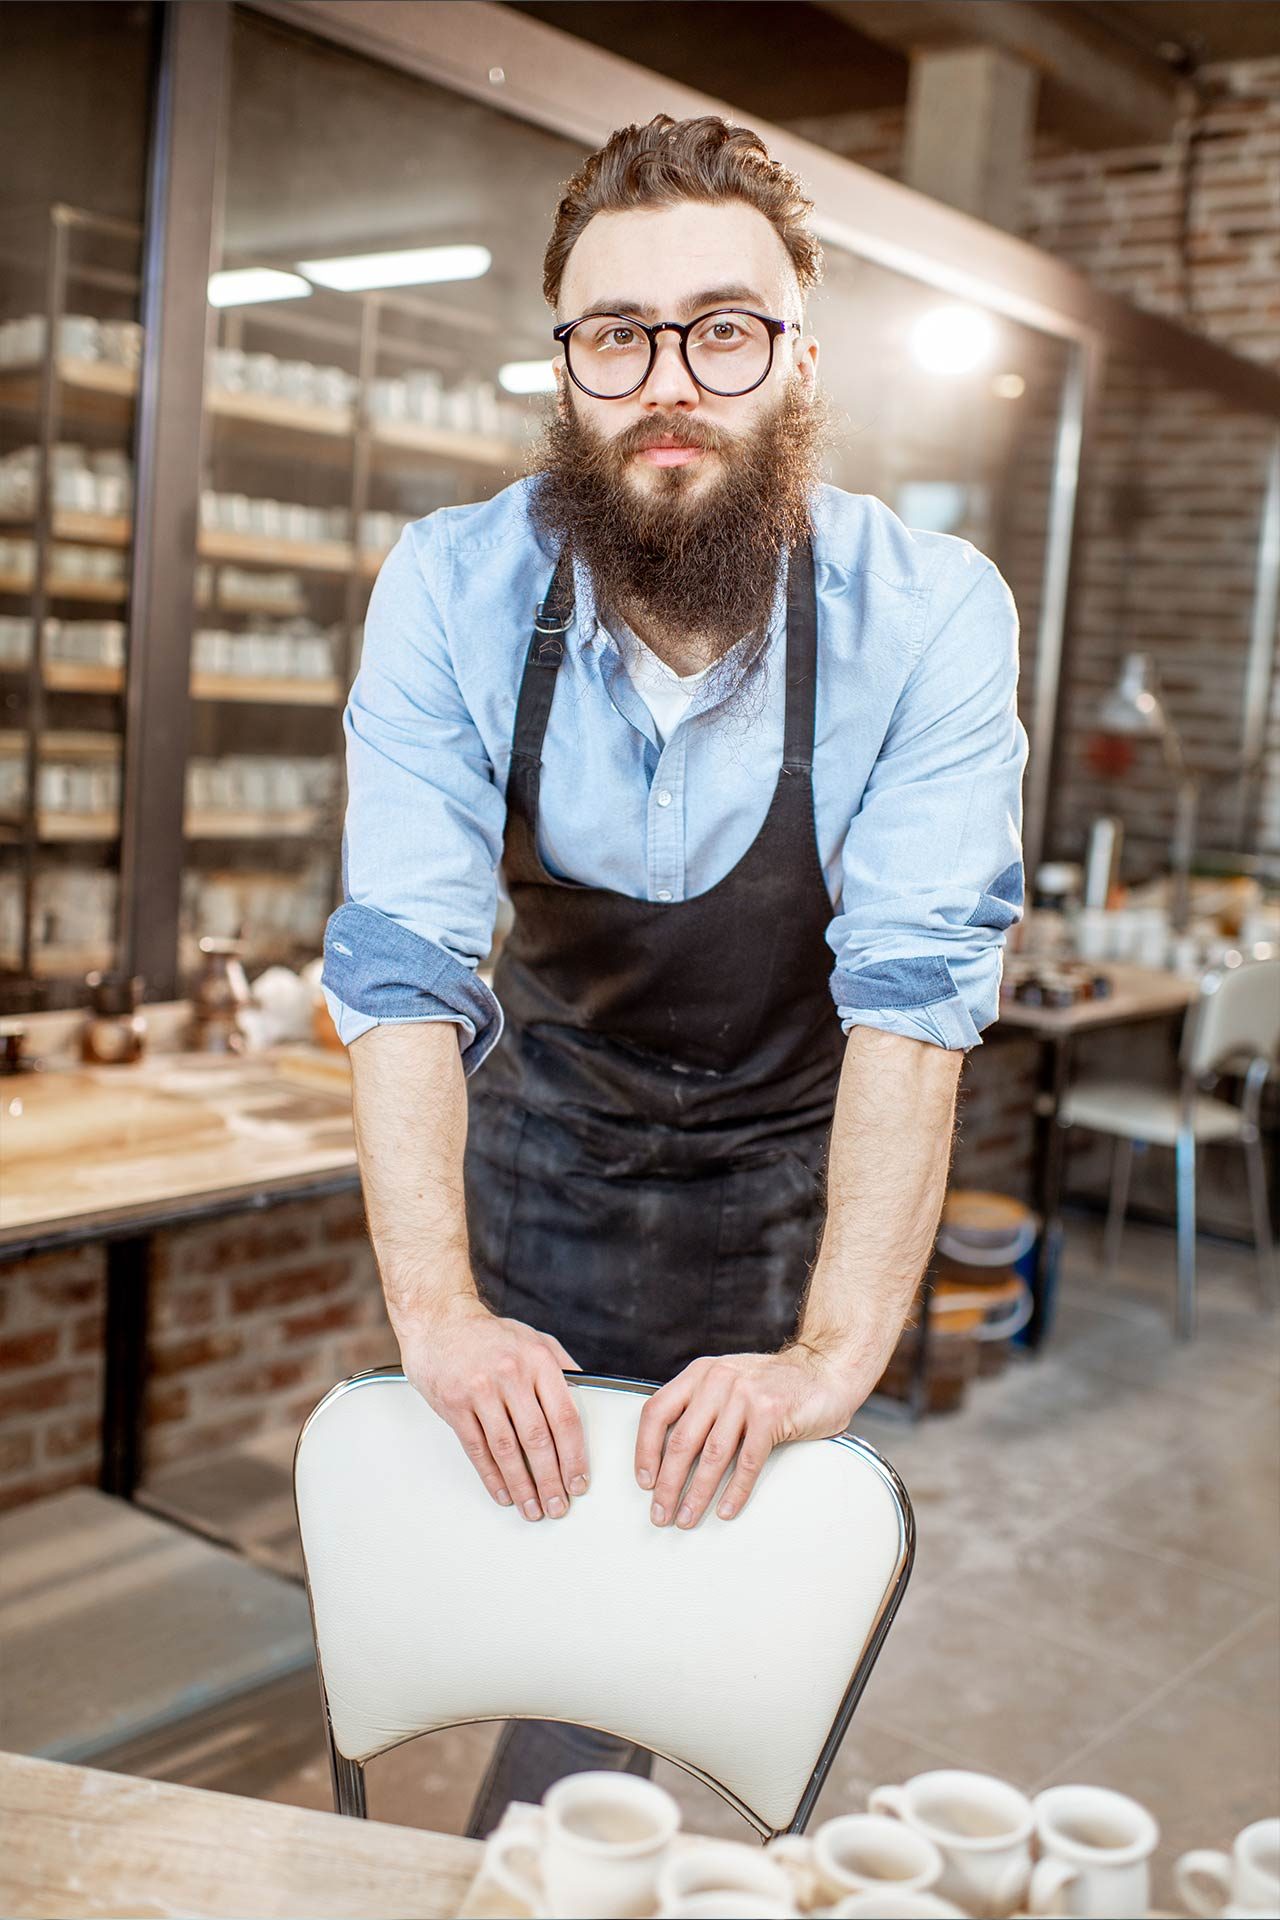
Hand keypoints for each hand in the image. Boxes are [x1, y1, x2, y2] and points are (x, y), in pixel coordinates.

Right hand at [400, 1297, 587, 1521]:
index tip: (579, 1481)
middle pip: (538, 1439)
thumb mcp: (535, 1340)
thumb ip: (563, 1368)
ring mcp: (481, 1390)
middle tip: (559, 1507)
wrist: (440, 1320)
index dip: (575, 1455)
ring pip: (507, 1450)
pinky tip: (504, 1494)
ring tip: (533, 1509)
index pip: (565, 1417)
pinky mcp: (454, 1404)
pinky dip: (492, 1477)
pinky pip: (477, 1449)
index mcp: (539, 1360)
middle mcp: (511, 1375)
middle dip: (551, 1480)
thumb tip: (591, 1397)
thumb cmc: (492, 1335)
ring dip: (523, 1486)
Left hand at [634, 1341, 874, 1529]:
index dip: (645, 1450)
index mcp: (700, 1373)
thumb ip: (701, 1406)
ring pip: (712, 1456)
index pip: (657, 1412)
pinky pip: (747, 1462)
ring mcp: (745, 1396)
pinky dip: (735, 1491)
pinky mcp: (771, 1414)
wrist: (825, 1370)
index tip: (645, 1482)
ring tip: (687, 1518)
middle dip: (668, 1484)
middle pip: (681, 1441)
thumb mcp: (728, 1382)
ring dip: (696, 1494)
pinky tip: (725, 1510)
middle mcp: (718, 1380)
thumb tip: (667, 1456)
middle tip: (660, 1513)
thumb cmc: (774, 1385)